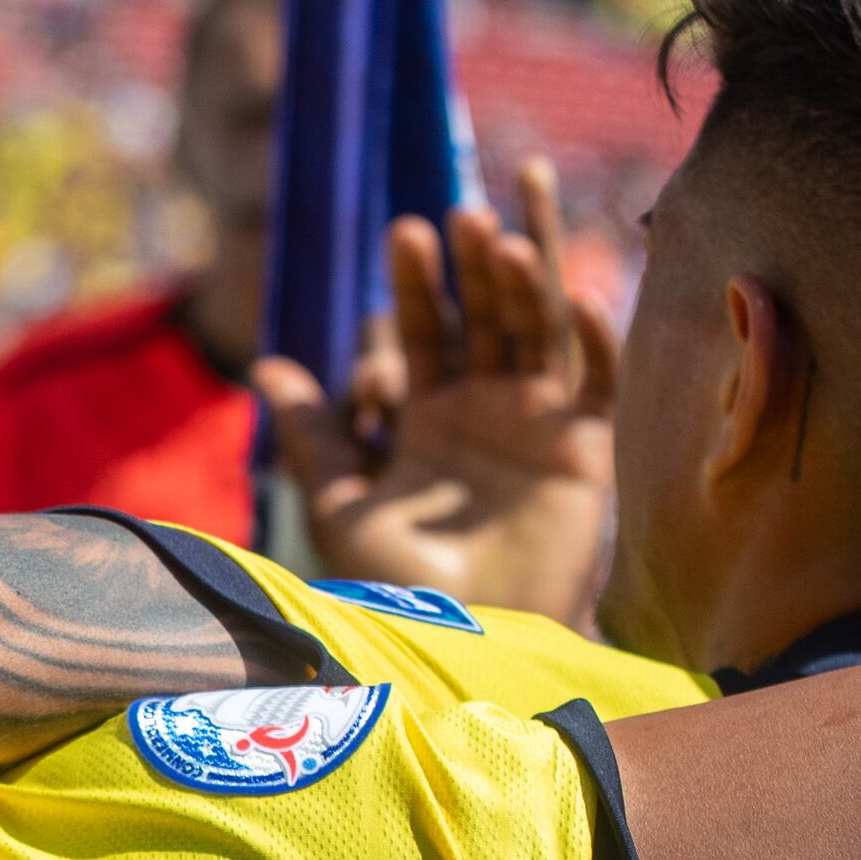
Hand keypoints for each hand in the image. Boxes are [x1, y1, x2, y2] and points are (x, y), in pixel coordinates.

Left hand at [250, 160, 614, 620]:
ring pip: (538, 334)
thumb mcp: (341, 506)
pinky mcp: (586, 451)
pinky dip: (595, 340)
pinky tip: (581, 295)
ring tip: (506, 237)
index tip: (406, 228)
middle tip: (462, 213)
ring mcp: (537, 424)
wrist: (470, 646)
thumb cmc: (397, 591)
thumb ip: (312, 435)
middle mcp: (484, 407)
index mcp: (425, 414)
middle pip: (484, 316)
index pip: (422, 329)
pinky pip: (597, 384)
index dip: (417, 281)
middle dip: (475, 267)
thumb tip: (263, 362)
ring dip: (528, 286)